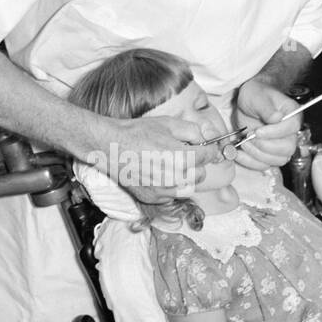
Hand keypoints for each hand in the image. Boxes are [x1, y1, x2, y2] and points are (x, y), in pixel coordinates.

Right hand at [100, 115, 218, 201]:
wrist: (111, 147)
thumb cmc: (137, 133)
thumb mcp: (168, 123)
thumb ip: (193, 131)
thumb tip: (207, 139)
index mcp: (181, 157)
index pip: (208, 156)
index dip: (209, 149)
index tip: (207, 148)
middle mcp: (174, 177)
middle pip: (201, 174)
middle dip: (196, 163)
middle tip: (184, 153)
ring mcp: (164, 190)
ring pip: (189, 187)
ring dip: (186, 177)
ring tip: (173, 165)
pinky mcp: (153, 197)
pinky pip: (173, 195)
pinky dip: (172, 186)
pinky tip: (160, 173)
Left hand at [233, 78, 302, 170]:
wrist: (246, 102)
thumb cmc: (255, 95)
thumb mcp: (257, 96)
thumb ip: (266, 107)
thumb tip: (276, 118)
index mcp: (292, 114)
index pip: (292, 128)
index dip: (275, 132)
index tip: (258, 131)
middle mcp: (289, 132)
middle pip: (287, 149)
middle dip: (265, 146)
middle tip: (249, 137)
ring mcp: (280, 145)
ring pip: (277, 160)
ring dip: (257, 155)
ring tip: (244, 142)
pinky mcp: (268, 153)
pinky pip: (264, 165)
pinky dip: (250, 162)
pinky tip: (239, 153)